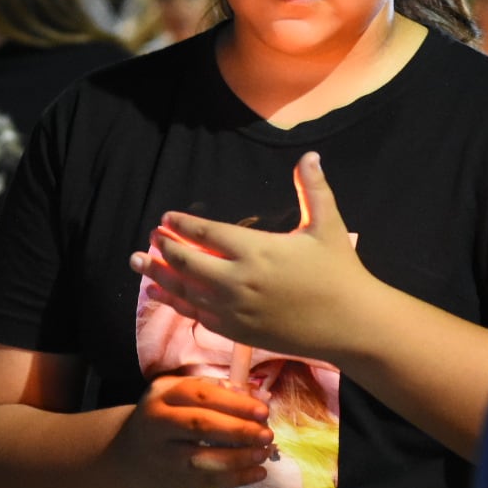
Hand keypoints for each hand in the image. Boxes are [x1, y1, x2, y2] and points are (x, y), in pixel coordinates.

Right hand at [110, 374, 273, 487]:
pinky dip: (236, 478)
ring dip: (239, 457)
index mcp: (162, 395)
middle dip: (239, 430)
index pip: (200, 395)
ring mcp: (165, 455)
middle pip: (201, 425)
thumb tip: (257, 396)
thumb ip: (214, 391)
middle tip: (267, 434)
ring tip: (264, 454)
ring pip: (204, 458)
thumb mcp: (177, 394)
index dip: (234, 403)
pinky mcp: (174, 480)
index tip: (262, 410)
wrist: (130, 454)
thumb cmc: (165, 415)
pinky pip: (208, 481)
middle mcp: (159, 423)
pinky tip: (258, 473)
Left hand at [130, 152, 376, 360]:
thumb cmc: (340, 272)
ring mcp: (235, 309)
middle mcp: (238, 281)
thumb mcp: (328, 226)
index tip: (167, 217)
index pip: (206, 234)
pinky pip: (197, 315)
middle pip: (187, 262)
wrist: (350, 325)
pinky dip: (175, 303)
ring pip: (185, 290)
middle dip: (164, 247)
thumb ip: (313, 190)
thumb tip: (309, 155)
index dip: (183, 224)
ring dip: (158, 276)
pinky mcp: (238, 332)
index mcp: (256, 250)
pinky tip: (160, 296)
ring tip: (137, 263)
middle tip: (150, 236)